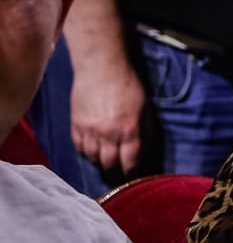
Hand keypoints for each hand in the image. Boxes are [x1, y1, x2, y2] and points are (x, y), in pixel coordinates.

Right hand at [71, 56, 144, 175]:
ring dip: (99, 161)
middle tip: (117, 172)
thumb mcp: (146, 110)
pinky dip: (85, 152)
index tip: (132, 174)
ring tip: (105, 160)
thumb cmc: (129, 86)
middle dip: (115, 171)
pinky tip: (91, 150)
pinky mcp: (76, 124)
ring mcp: (90, 130)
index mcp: (130, 130)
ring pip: (92, 158)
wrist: (102, 68)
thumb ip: (146, 132)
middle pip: (109, 164)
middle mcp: (109, 134)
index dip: (131, 171)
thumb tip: (144, 152)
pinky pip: (78, 147)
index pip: (130, 162)